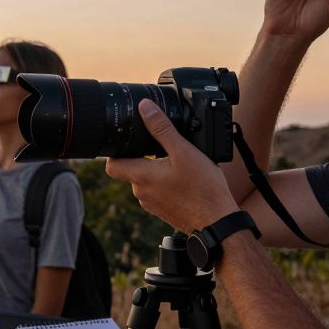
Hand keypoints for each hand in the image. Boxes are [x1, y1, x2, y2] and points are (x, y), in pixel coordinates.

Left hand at [104, 99, 240, 231]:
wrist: (217, 221)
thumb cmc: (202, 189)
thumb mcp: (183, 151)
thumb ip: (162, 128)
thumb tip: (145, 108)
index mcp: (141, 176)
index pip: (111, 164)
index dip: (115, 151)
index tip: (128, 142)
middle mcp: (141, 193)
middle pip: (130, 170)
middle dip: (141, 157)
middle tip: (159, 147)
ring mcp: (152, 204)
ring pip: (145, 181)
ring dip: (155, 170)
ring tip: (176, 162)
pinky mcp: (163, 211)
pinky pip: (157, 192)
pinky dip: (165, 183)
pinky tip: (183, 178)